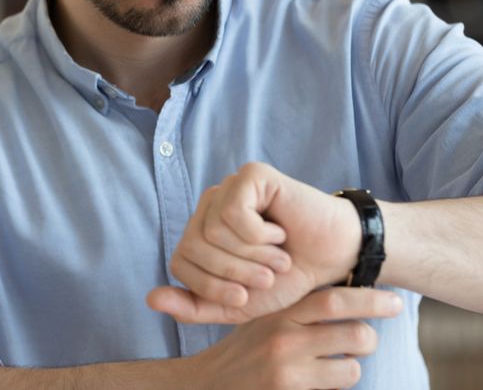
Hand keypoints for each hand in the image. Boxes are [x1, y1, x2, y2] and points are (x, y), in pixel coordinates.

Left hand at [148, 161, 362, 323]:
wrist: (332, 259)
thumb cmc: (287, 279)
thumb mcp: (236, 305)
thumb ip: (194, 307)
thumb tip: (150, 299)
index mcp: (201, 234)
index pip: (180, 263)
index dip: (211, 288)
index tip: (245, 296)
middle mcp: (209, 207)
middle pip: (194, 247)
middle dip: (234, 273)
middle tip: (268, 275)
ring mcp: (228, 188)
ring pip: (213, 232)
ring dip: (253, 255)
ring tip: (278, 256)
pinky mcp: (251, 175)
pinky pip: (234, 213)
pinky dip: (260, 234)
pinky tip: (280, 231)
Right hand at [186, 287, 402, 389]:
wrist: (210, 384)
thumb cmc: (247, 350)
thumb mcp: (268, 320)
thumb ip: (302, 310)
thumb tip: (353, 297)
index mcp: (282, 314)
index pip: (335, 300)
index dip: (371, 299)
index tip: (396, 302)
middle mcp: (286, 341)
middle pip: (355, 334)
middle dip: (369, 339)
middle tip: (363, 342)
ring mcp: (288, 374)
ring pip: (351, 370)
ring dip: (351, 370)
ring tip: (334, 368)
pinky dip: (333, 389)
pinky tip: (317, 384)